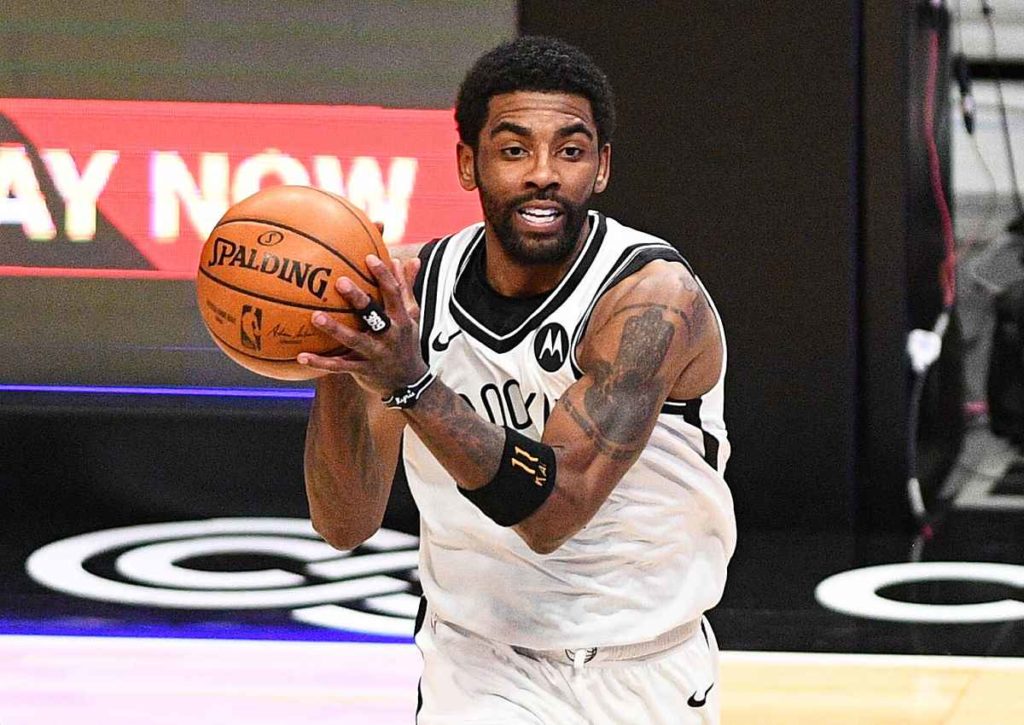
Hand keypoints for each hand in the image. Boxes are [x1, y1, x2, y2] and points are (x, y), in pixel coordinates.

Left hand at [298, 254, 424, 396]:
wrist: (408, 382)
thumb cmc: (406, 341)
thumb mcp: (412, 316)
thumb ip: (407, 287)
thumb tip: (408, 259)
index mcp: (402, 318)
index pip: (394, 293)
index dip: (383, 275)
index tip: (369, 257)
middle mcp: (390, 335)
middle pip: (375, 315)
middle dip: (360, 299)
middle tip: (341, 282)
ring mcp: (376, 354)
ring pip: (355, 340)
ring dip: (335, 329)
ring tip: (315, 316)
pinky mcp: (363, 370)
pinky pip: (339, 367)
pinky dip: (320, 363)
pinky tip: (301, 356)